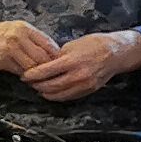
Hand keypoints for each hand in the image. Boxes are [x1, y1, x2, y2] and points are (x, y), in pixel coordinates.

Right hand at [0, 19, 61, 77]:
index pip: (48, 44)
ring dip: (36, 74)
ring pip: (32, 66)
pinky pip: (19, 71)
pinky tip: (25, 76)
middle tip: (51, 74)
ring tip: (38, 77)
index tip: (60, 64)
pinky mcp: (2, 59)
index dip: (56, 57)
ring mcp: (10, 48)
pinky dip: (25, 76)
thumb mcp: (18, 30)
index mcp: (26, 28)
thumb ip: (34, 39)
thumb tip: (54, 53)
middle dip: (48, 68)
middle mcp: (19, 36)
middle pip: (42, 57)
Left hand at [23, 29, 140, 99]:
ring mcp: (84, 85)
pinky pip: (69, 97)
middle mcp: (78, 75)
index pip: (45, 71)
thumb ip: (58, 57)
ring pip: (58, 95)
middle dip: (36, 85)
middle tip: (29, 82)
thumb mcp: (73, 45)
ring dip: (45, 92)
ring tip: (38, 88)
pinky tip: (52, 92)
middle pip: (50, 86)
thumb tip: (44, 64)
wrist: (116, 53)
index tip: (24, 75)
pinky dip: (58, 96)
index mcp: (72, 60)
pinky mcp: (88, 90)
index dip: (32, 75)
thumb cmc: (95, 44)